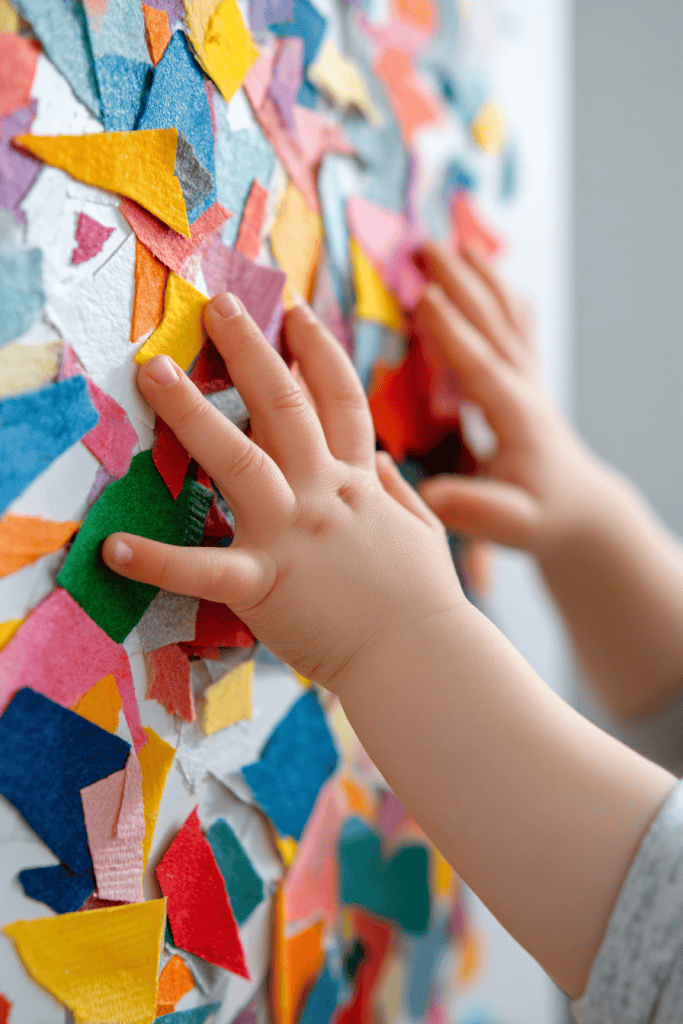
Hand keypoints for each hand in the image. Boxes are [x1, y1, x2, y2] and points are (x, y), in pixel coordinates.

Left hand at [102, 294, 464, 690]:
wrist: (422, 658)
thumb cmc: (424, 599)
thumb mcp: (421, 531)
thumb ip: (396, 491)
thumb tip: (384, 458)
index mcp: (358, 482)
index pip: (340, 401)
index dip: (318, 352)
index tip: (295, 314)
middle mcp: (323, 494)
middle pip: (285, 407)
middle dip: (252, 351)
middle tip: (218, 307)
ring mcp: (292, 534)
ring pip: (239, 459)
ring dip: (192, 414)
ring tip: (153, 372)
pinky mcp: (265, 582)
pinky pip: (204, 569)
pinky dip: (159, 561)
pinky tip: (115, 546)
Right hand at [411, 242, 605, 558]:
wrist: (583, 513)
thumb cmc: (545, 520)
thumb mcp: (512, 526)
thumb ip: (475, 509)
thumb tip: (432, 496)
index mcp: (515, 418)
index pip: (482, 366)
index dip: (454, 332)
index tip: (426, 296)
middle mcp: (524, 390)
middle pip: (493, 327)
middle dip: (461, 285)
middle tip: (427, 248)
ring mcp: (528, 382)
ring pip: (507, 320)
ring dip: (482, 281)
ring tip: (457, 246)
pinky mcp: (526, 385)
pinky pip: (515, 331)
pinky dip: (501, 298)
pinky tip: (493, 278)